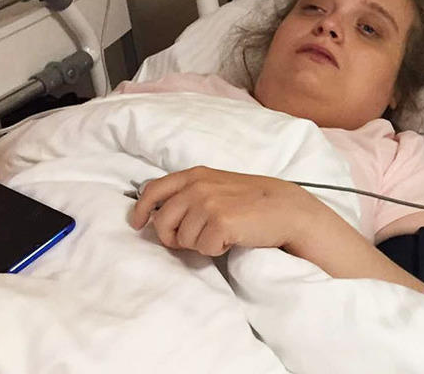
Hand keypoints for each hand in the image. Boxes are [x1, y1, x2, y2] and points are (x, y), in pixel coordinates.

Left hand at [131, 166, 322, 255]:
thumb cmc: (253, 200)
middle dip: (172, 238)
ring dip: (200, 243)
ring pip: (183, 240)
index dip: (141, 210)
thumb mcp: (218, 185)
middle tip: (194, 240)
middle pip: (162, 222)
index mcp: (195, 175)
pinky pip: (203, 249)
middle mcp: (197, 186)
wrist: (285, 208)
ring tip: (222, 233)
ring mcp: (208, 204)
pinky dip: (216, 249)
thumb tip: (160, 214)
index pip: (153, 190)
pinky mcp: (220, 222)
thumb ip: (191, 192)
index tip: (138, 223)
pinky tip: (232, 239)